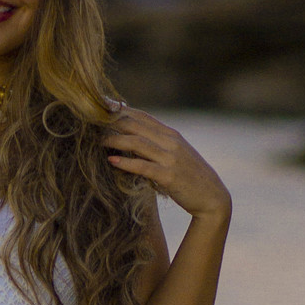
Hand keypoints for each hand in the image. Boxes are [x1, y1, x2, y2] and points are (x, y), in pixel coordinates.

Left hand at [105, 109, 230, 221]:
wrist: (212, 197)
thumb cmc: (190, 178)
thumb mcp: (175, 155)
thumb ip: (158, 145)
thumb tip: (133, 140)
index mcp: (171, 135)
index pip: (142, 116)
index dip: (120, 110)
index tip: (100, 108)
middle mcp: (171, 142)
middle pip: (136, 125)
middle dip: (113, 122)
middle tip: (92, 122)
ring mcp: (171, 158)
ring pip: (138, 142)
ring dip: (115, 139)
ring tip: (97, 140)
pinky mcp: (169, 176)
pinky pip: (143, 166)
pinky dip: (126, 162)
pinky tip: (111, 160)